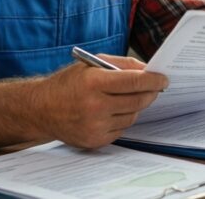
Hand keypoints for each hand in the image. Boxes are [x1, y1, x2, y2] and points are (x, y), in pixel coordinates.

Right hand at [32, 54, 167, 148]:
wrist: (41, 109)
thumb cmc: (69, 83)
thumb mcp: (91, 64)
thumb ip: (121, 64)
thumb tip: (148, 70)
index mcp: (93, 82)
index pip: (134, 82)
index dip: (153, 80)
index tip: (163, 78)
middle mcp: (94, 106)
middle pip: (138, 101)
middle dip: (150, 93)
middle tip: (154, 87)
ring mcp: (95, 126)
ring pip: (132, 116)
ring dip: (136, 106)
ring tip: (126, 98)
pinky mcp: (95, 140)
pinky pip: (121, 129)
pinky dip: (122, 119)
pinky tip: (112, 111)